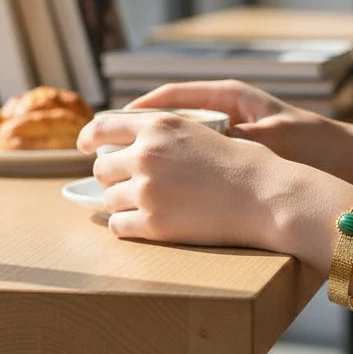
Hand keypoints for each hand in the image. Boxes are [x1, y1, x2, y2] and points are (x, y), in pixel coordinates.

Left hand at [77, 108, 295, 248]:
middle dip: (112, 178)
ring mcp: (147, 190)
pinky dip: (127, 227)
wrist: (267, 198)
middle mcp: (146, 154)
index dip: (89, 138)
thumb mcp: (203, 132)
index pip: (103, 127)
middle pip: (102, 168)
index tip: (85, 146)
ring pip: (109, 200)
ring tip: (146, 208)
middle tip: (129, 186)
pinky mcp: (153, 223)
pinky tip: (144, 226)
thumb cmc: (247, 167)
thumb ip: (168, 136)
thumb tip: (138, 147)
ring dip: (122, 204)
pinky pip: (118, 226)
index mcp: (159, 126)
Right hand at [123, 79, 348, 175]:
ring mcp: (232, 136)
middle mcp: (228, 113)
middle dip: (135, 136)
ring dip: (152, 157)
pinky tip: (161, 191)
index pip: (170, 97)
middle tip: (103, 154)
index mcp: (231, 98)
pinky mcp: (240, 158)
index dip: (135, 112)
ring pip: (178, 143)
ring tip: (122, 175)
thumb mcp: (266, 140)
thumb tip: (192, 154)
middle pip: (168, 120)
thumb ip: (227, 143)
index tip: (104, 127)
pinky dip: (178, 173)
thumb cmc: (312, 146)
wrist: (350, 164)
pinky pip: (197, 161)